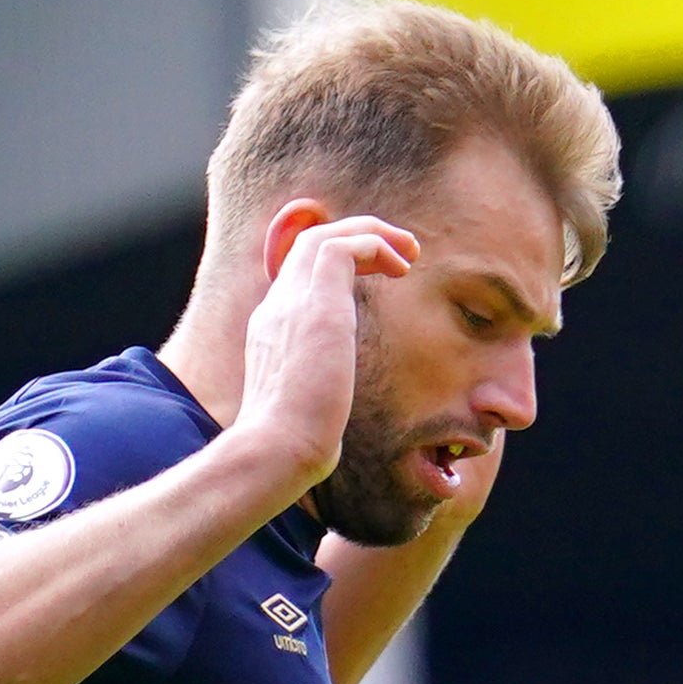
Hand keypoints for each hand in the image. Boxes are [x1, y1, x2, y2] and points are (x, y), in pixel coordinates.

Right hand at [232, 215, 419, 498]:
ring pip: (324, 235)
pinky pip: (341, 247)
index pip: (297, 274)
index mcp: (273, 328)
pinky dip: (373, 245)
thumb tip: (329, 428)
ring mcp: (292, 302)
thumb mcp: (308, 411)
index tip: (375, 273)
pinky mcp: (317, 304)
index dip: (335, 264)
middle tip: (400, 252)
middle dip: (356, 237)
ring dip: (370, 234)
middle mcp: (278, 307)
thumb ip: (319, 398)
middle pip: (308, 243)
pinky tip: (401, 266)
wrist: (278, 449)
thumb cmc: (296, 446)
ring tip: (409, 253)